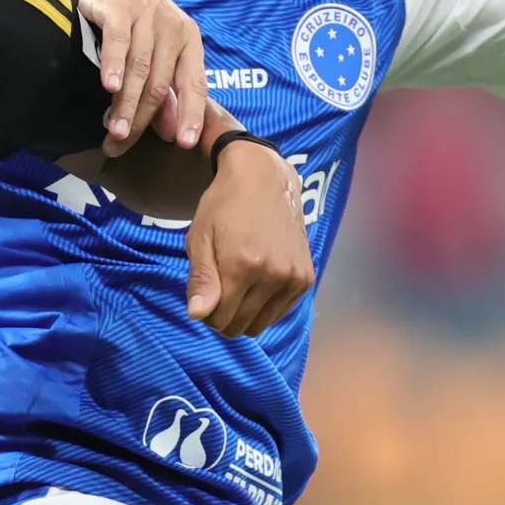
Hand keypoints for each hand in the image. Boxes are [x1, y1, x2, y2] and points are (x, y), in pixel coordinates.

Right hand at [54, 0, 208, 155]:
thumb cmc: (128, 14)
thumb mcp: (152, 48)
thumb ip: (164, 88)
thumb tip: (173, 132)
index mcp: (188, 40)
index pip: (194, 83)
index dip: (191, 114)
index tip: (186, 144)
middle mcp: (173, 27)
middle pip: (161, 83)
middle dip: (141, 119)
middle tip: (120, 145)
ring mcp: (148, 15)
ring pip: (141, 68)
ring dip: (125, 103)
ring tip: (113, 131)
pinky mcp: (121, 6)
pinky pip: (119, 41)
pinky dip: (114, 65)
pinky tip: (107, 86)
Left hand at [185, 136, 313, 337]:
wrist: (265, 179)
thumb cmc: (223, 206)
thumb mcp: (200, 238)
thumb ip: (201, 279)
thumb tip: (198, 315)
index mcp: (242, 266)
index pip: (220, 319)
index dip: (206, 313)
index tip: (205, 295)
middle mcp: (272, 276)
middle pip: (241, 325)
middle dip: (224, 316)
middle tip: (219, 290)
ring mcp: (294, 278)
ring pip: (262, 324)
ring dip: (245, 314)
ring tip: (238, 286)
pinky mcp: (306, 278)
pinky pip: (281, 312)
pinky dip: (266, 307)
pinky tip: (258, 283)